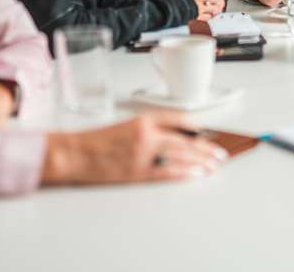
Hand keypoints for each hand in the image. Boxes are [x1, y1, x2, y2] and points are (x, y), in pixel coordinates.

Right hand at [41, 112, 226, 185]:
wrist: (73, 153)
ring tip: (214, 165)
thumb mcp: (126, 126)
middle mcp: (146, 134)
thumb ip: (150, 129)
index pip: (180, 120)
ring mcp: (142, 154)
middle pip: (185, 140)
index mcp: (143, 119)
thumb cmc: (96, 140)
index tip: (211, 133)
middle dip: (207, 148)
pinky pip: (167, 172)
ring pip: (181, 156)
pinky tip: (196, 174)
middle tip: (220, 153)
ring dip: (201, 161)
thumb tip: (178, 138)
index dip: (199, 128)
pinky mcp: (136, 172)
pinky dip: (185, 173)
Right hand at [184, 0, 224, 19]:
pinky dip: (211, 16)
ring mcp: (198, 8)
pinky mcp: (197, 16)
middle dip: (219, 0)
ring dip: (217, 8)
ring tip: (217, 8)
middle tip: (220, 1)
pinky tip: (211, 15)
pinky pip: (208, 17)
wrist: (168, 8)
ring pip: (213, 8)